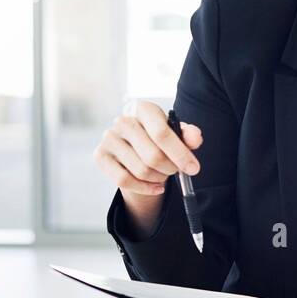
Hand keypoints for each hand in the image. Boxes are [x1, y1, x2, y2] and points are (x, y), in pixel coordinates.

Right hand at [94, 100, 202, 235]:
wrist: (135, 146)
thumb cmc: (159, 138)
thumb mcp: (176, 134)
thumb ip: (188, 136)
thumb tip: (196, 138)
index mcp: (143, 109)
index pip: (162, 133)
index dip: (180, 154)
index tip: (193, 168)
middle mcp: (123, 121)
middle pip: (153, 156)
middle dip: (170, 168)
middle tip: (176, 170)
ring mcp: (109, 138)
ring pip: (141, 170)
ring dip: (158, 178)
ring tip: (163, 174)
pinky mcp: (100, 156)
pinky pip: (124, 180)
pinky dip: (145, 188)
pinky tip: (156, 187)